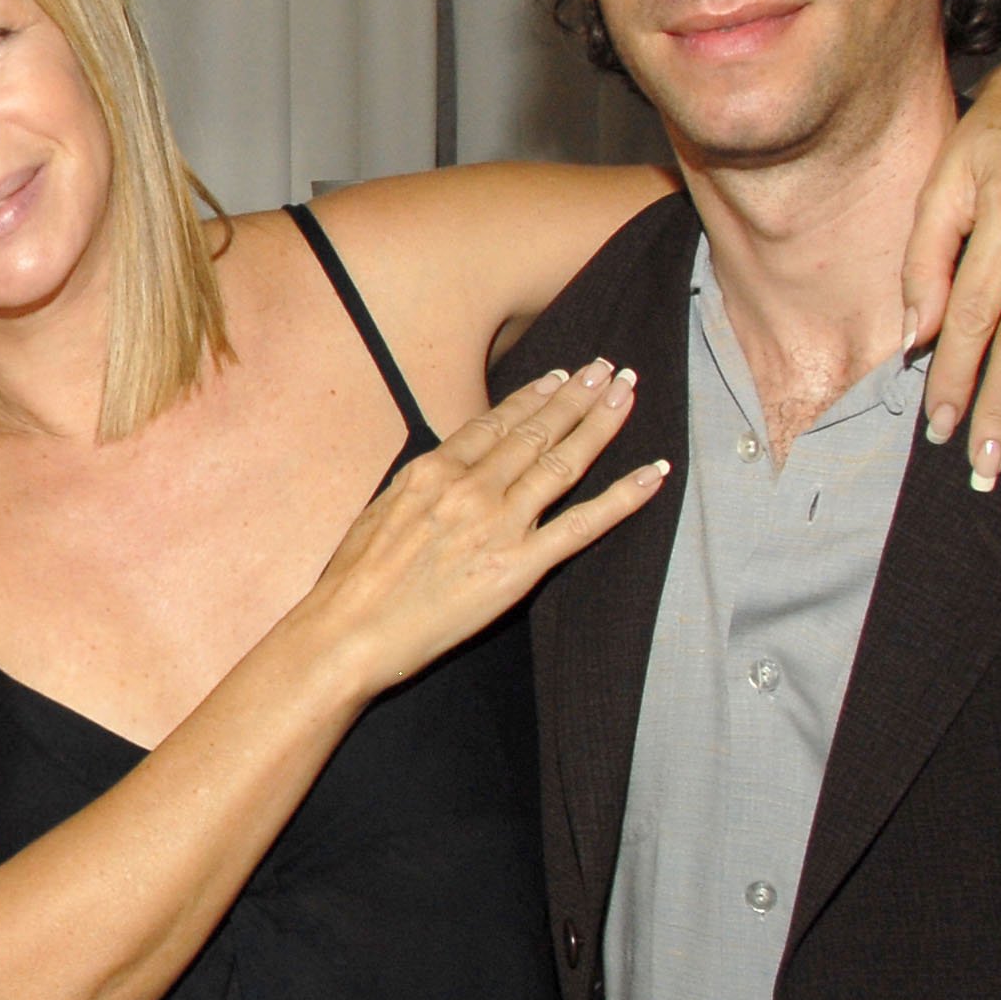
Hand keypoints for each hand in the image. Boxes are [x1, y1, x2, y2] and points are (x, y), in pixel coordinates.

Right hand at [283, 361, 661, 704]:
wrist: (347, 631)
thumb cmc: (354, 581)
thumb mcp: (380, 511)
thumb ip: (423, 485)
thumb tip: (449, 468)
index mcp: (433, 471)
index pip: (496, 422)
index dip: (534, 396)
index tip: (561, 378)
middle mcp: (471, 488)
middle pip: (536, 431)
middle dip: (578, 396)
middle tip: (608, 368)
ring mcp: (499, 525)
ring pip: (563, 462)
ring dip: (601, 423)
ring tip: (627, 393)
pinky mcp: (520, 567)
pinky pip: (583, 525)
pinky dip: (623, 496)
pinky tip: (652, 473)